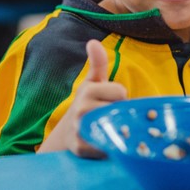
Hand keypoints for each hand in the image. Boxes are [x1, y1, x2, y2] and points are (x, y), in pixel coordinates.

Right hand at [38, 39, 126, 156]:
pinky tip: (106, 141)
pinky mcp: (82, 148)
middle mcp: (82, 110)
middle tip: (111, 116)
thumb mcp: (92, 82)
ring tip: (110, 127)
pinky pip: (108, 145)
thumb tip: (93, 41)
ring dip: (120, 128)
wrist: (68, 134)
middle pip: (120, 109)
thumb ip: (98, 63)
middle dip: (121, 113)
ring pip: (116, 127)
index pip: (121, 92)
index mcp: (88, 91)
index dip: (122, 97)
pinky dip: (112, 145)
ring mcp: (81, 129)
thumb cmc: (87, 103)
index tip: (113, 100)